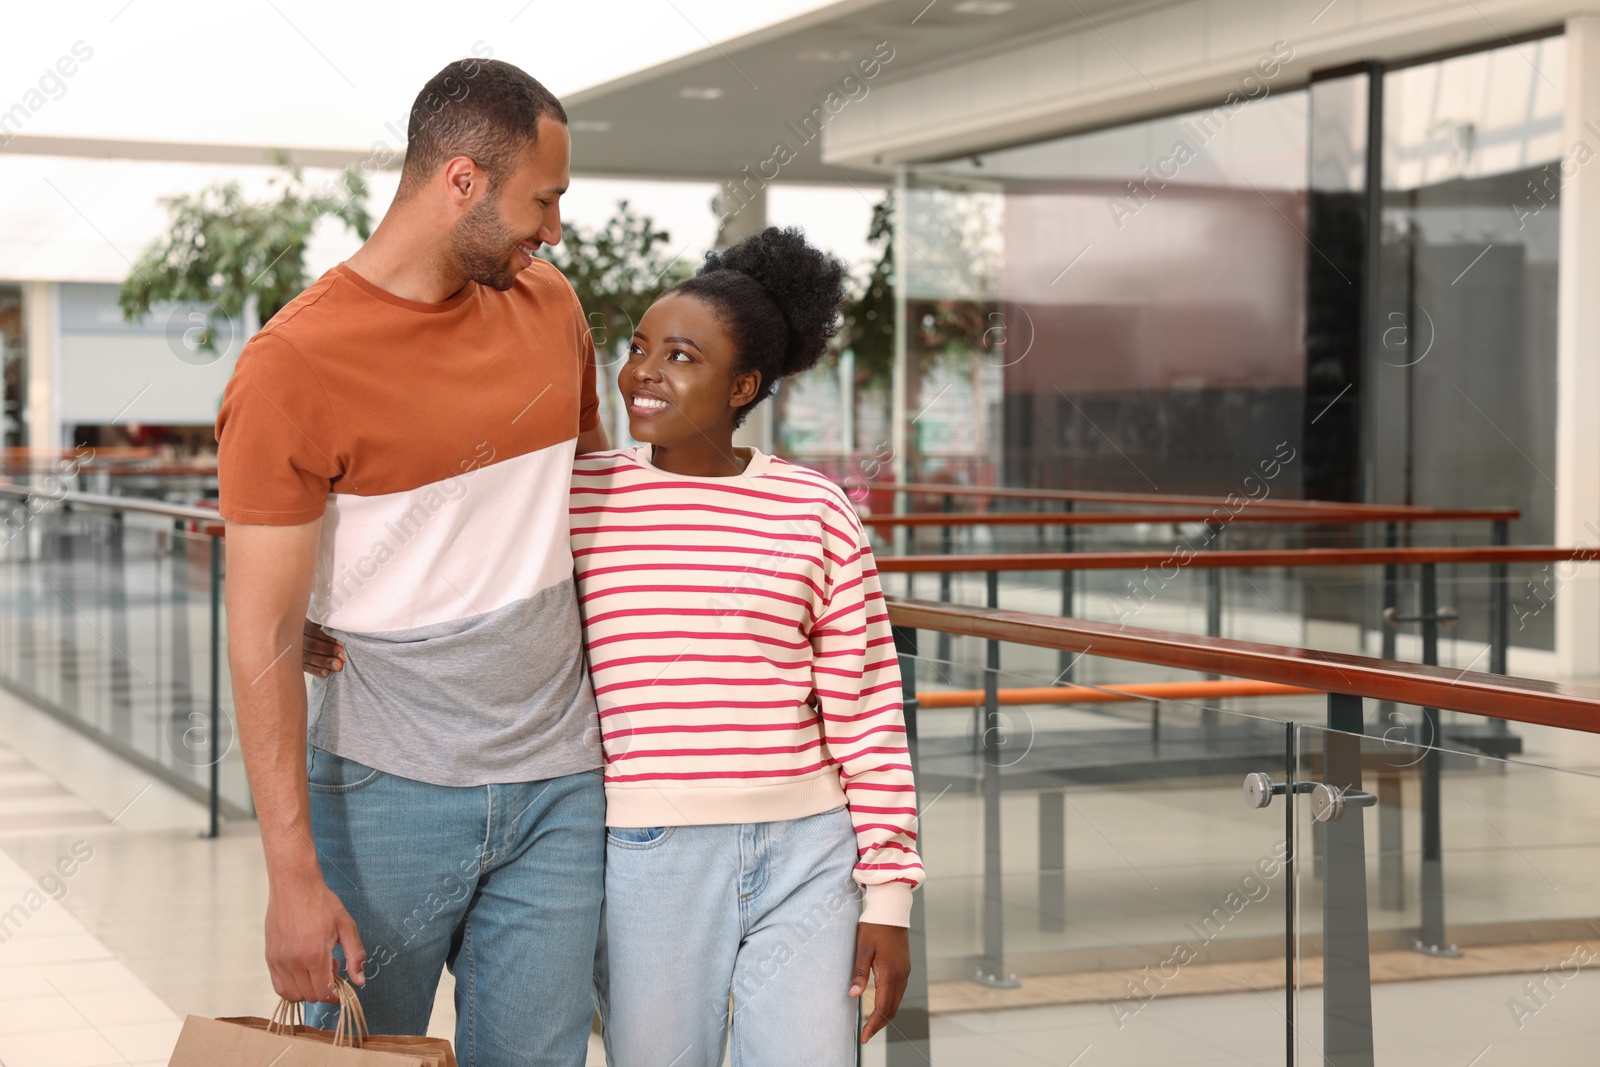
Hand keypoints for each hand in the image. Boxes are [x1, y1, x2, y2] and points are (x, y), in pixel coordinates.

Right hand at [265, 870, 366, 1003]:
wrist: (295, 886)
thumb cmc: (322, 903)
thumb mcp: (347, 926)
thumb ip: (355, 956)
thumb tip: (359, 981)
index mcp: (314, 956)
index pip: (323, 993)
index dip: (335, 995)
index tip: (341, 987)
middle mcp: (293, 962)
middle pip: (309, 996)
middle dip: (323, 990)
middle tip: (331, 969)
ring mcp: (278, 961)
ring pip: (292, 995)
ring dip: (307, 990)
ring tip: (316, 968)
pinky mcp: (269, 957)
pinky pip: (278, 986)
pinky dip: (291, 987)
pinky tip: (302, 972)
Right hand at [302, 619, 344, 676]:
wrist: (319, 635)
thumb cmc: (329, 628)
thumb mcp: (328, 621)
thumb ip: (332, 626)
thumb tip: (346, 629)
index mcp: (303, 623)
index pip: (314, 630)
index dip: (328, 637)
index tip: (342, 643)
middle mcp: (298, 636)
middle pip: (312, 644)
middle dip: (329, 650)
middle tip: (343, 656)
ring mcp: (296, 650)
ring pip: (308, 656)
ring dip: (325, 662)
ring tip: (338, 666)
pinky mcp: (299, 661)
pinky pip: (306, 667)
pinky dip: (316, 670)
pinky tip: (327, 673)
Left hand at [849, 921, 909, 1042]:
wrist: (892, 909)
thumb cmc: (874, 926)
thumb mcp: (862, 948)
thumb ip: (859, 973)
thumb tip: (853, 995)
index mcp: (890, 974)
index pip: (883, 1009)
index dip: (874, 1025)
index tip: (864, 1037)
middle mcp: (901, 976)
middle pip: (892, 1009)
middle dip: (880, 1024)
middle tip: (866, 1034)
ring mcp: (905, 971)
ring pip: (897, 1001)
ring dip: (886, 1014)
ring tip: (871, 1022)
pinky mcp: (904, 966)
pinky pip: (899, 991)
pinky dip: (890, 1002)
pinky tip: (880, 1003)